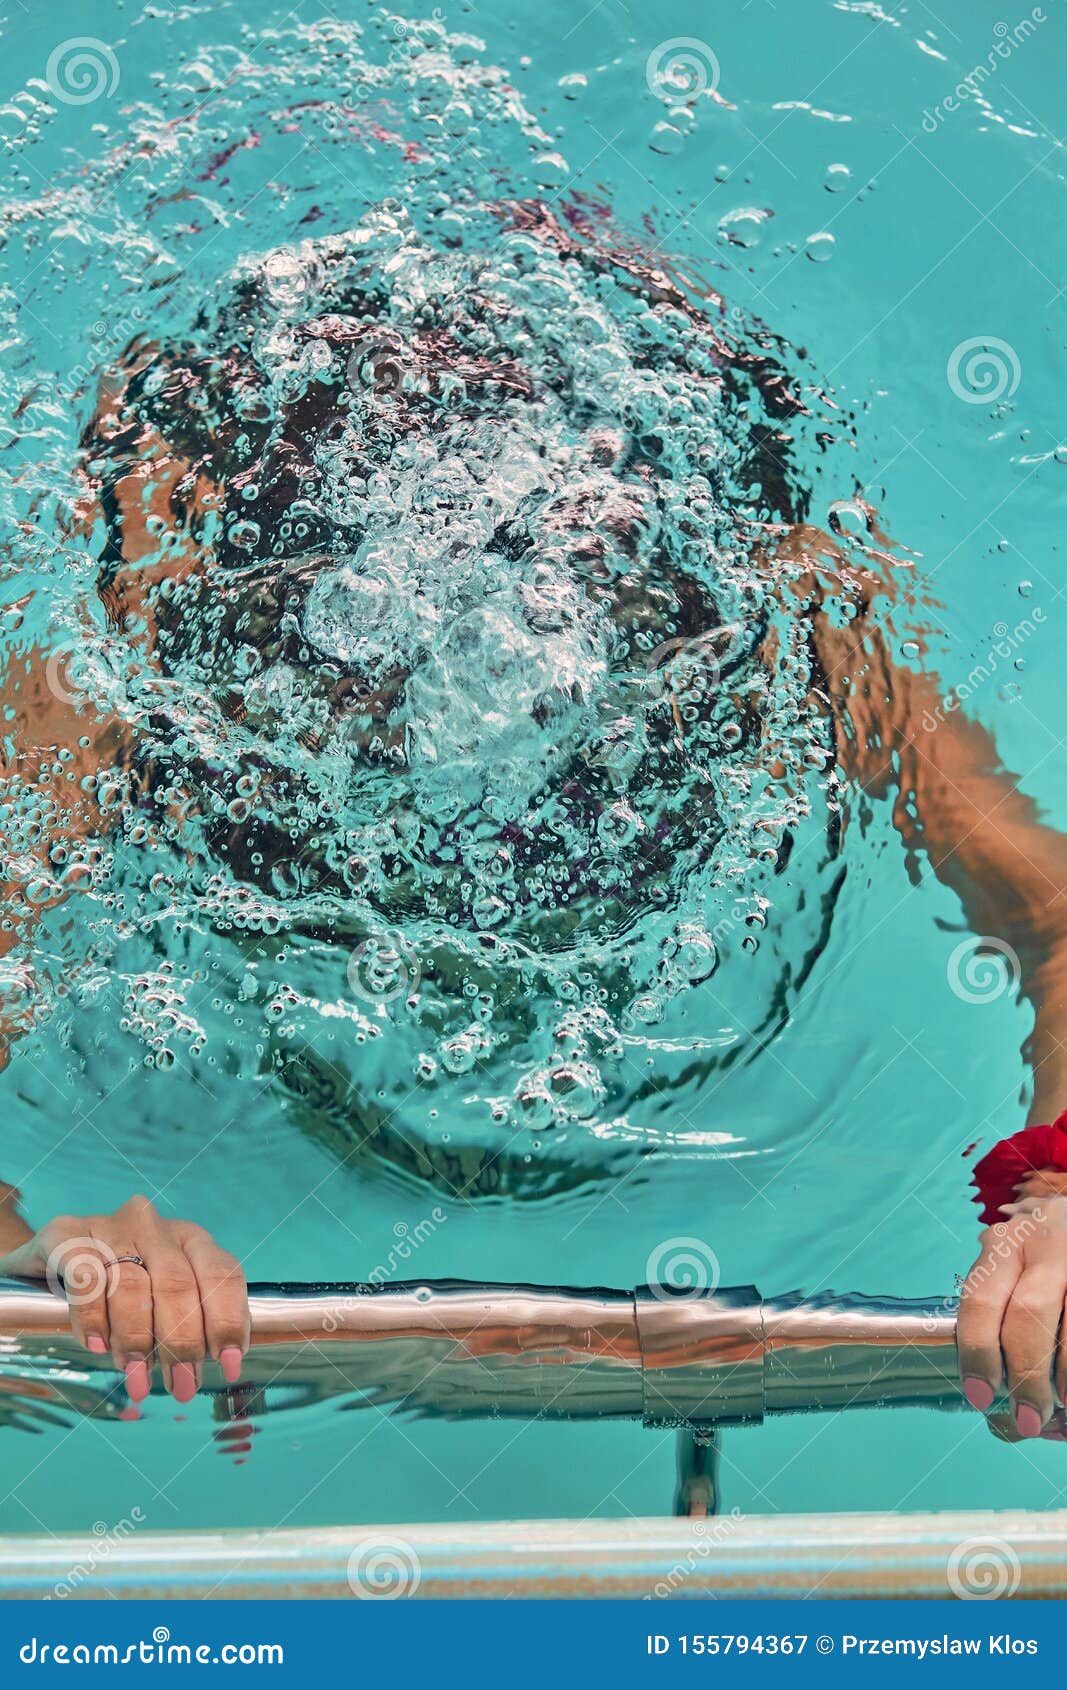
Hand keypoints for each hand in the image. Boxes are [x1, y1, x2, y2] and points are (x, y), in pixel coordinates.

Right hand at [0, 1195, 248, 1403]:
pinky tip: (97, 1345)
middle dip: (182, 1343)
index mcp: (188, 1238)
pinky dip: (94, 1316)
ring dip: (137, 1340)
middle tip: (181, 1385)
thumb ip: (189, 1324)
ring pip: (132, 1285)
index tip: (228, 1365)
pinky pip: (85, 1278)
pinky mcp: (65, 1235)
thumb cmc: (115, 1290)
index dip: (228, 1320)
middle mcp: (153, 1225)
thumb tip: (208, 1369)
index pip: (220, 1274)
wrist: (46, 1262)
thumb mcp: (159, 1300)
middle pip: (177, 1284)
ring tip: (137, 1379)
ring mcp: (108, 1226)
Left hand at [957, 1196, 1066, 1435]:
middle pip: (1028, 1314)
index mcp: (1004, 1244)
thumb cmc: (1041, 1258)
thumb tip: (998, 1400)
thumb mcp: (1015, 1268)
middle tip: (1028, 1417)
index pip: (981, 1300)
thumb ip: (1002, 1313)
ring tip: (1062, 1404)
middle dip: (1026, 1375)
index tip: (979, 1396)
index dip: (978, 1354)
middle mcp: (1044, 1241)